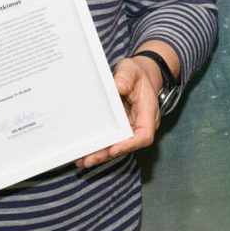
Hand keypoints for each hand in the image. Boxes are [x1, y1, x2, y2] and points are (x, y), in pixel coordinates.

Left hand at [76, 53, 163, 168]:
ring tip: (81, 161)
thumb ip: (126, 77)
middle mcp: (140, 125)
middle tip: (88, 160)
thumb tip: (118, 87)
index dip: (129, 144)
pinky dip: (98, 147)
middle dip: (107, 154)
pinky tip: (83, 152)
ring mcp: (130, 128)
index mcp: (148, 113)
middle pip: (126, 145)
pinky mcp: (120, 128)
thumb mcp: (132, 70)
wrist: (139, 75)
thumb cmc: (137, 74)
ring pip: (117, 146)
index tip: (114, 149)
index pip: (144, 135)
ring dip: (100, 155)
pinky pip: (111, 140)